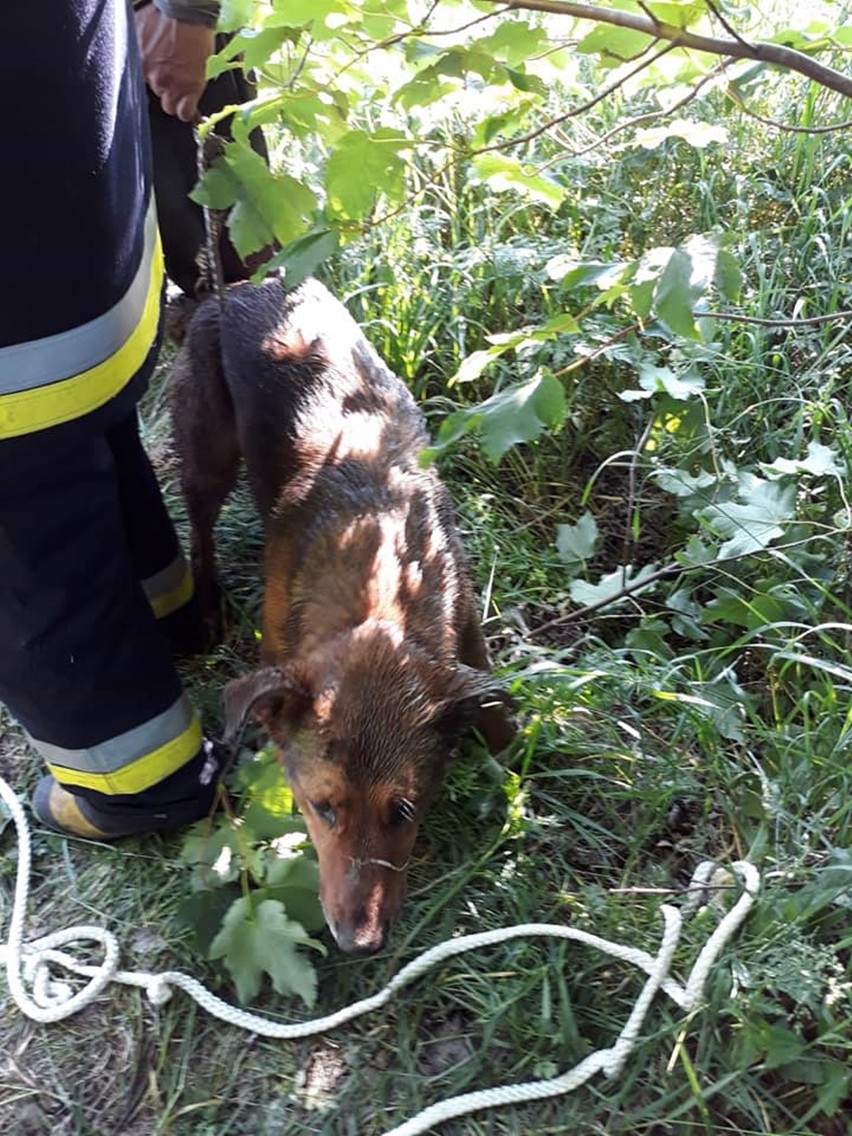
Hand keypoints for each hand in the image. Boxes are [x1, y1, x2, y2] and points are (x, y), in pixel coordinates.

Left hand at [134, 5, 213, 122]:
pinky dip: (186, 111)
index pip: (135, 88)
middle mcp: (152, 77)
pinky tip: (187, 105)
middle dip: (162, 87)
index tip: (151, 83)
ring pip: (169, 106)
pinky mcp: (190, 89)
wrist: (187, 11)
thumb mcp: (136, 28)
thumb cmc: (163, 15)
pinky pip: (184, 113)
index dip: (145, 85)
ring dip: (174, 98)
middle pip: (154, 95)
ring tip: (181, 83)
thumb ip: (133, 48)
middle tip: (170, 73)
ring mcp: (172, 85)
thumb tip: (127, 55)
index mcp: (137, 63)